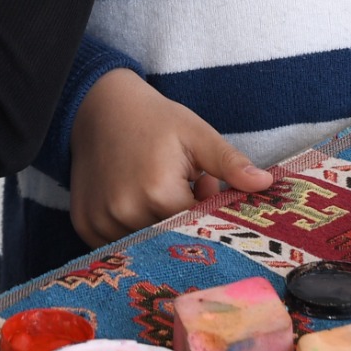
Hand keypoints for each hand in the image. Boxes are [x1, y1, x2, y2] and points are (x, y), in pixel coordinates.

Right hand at [67, 68, 273, 245]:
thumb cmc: (152, 119)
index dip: (207, 210)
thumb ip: (230, 163)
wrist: (97, 105)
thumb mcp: (196, 133)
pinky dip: (132, 228)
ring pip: (144, 244)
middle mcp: (126, 212)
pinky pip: (116, 245)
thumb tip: (266, 184)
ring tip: (157, 187)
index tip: (206, 188)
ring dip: (157, 226)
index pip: (198, 226)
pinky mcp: (85, 225)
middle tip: (185, 185)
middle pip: (171, 238)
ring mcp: (100, 221)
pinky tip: (131, 196)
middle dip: (184, 220)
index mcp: (158, 191)